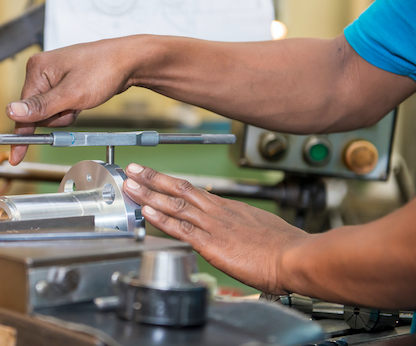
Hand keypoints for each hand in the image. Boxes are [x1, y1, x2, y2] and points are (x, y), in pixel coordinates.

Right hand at [6, 37, 144, 164]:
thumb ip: (41, 106)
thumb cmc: (104, 69)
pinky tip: (83, 100)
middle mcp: (42, 71)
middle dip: (57, 117)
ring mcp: (54, 77)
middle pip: (37, 113)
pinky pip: (61, 106)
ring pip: (51, 112)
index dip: (22, 133)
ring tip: (81, 101)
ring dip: (66, 114)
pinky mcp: (65, 83)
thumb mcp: (72, 94)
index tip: (16, 156)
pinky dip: (72, 109)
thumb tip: (12, 112)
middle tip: (74, 106)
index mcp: (37, 69)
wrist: (129, 61)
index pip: (23, 109)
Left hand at [123, 163, 308, 293]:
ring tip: (130, 185)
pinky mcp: (212, 244)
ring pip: (175, 205)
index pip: (193, 191)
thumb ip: (243, 225)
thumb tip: (237, 226)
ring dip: (149, 194)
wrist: (296, 257)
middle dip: (153, 178)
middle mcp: (217, 212)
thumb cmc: (285, 247)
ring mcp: (213, 226)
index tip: (155, 177)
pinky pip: (181, 229)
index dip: (170, 183)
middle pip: (179, 189)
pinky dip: (162, 220)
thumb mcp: (261, 227)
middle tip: (133, 169)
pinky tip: (147, 212)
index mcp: (229, 208)